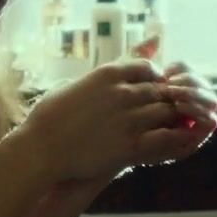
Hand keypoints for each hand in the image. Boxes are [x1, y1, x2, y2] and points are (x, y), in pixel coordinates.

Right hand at [22, 58, 216, 183]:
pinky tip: (173, 143)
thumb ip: (87, 80)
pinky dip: (175, 139)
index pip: (147, 67)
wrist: (41, 149)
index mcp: (107, 73)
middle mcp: (123, 92)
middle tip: (166, 109)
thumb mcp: (66, 86)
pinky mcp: (132, 144)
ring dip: (171, 119)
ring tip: (170, 126)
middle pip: (161, 89)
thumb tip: (88, 79)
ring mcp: (130, 118)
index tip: (152, 88)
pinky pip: (167, 138)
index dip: (153, 77)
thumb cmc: (46, 119)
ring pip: (168, 112)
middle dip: (166, 99)